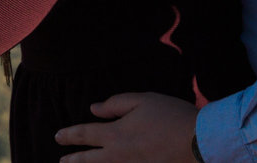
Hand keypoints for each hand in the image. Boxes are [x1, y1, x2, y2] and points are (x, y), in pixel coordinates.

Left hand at [55, 92, 199, 161]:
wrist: (198, 141)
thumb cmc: (171, 116)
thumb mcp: (141, 100)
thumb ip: (115, 104)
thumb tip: (94, 109)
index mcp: (116, 134)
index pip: (85, 134)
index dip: (69, 135)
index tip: (58, 136)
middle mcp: (119, 156)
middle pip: (89, 160)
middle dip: (73, 160)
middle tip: (62, 161)